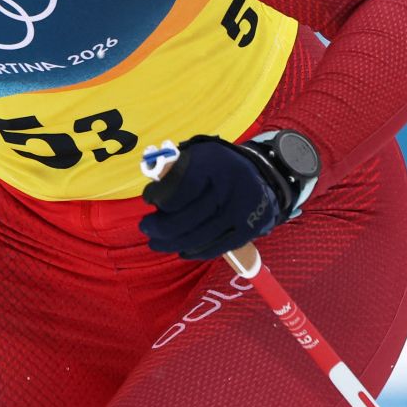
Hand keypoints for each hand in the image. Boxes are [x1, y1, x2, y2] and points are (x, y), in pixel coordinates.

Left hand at [139, 134, 295, 259]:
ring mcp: (241, 211)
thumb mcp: (197, 156)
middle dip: (160, 226)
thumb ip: (174, 171)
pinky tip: (181, 250)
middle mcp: (229, 186)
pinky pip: (216, 246)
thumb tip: (152, 196)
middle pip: (187, 216)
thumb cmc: (217, 167)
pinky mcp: (248, 230)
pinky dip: (195, 251)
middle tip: (146, 228)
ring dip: (172, 243)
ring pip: (199, 236)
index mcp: (213, 163)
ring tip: (156, 242)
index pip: (180, 186)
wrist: (261, 175)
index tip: (148, 199)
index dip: (159, 196)